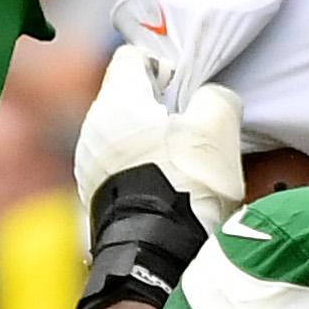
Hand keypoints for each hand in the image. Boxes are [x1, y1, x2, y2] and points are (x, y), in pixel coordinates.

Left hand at [74, 45, 244, 238]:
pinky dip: (136, 165)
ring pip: (120, 131)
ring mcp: (88, 160)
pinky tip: (164, 185)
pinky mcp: (92, 190)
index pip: (132, 56)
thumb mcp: (219, 127)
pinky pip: (115, 161)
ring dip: (148, 138)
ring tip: (179, 162)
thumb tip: (209, 99)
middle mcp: (94, 126)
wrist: (156, 253)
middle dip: (158, 106)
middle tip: (189, 128)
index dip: (163, 66)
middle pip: (126, 95)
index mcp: (118, 100)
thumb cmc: (185, 185)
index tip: (184, 90)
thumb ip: (216, 96)